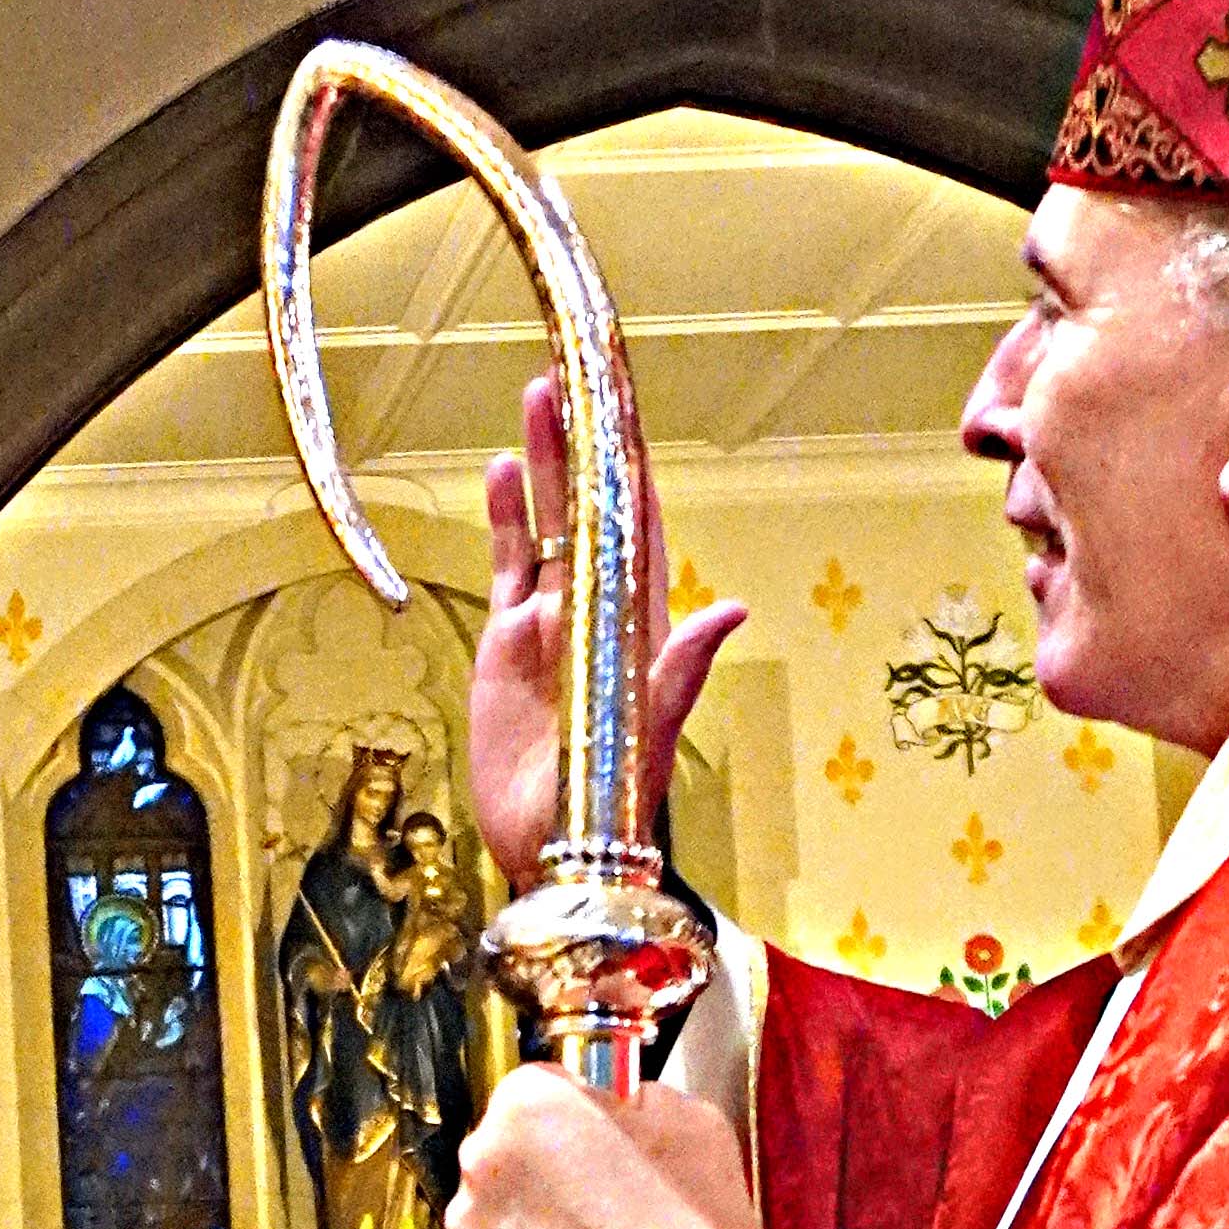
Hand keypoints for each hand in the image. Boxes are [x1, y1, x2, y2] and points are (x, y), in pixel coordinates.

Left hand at [444, 1066, 777, 1228]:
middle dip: (547, 1168)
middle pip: (508, 1148)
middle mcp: (479, 1159)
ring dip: (531, 1223)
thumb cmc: (699, 1225)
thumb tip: (615, 1106)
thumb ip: (637, 1098)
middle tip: (605, 1206)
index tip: (609, 1146)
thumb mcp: (695, 1122)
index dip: (581, 1115)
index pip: (540, 1087)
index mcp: (527, 1103)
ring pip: (497, 1209)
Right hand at [468, 374, 747, 891]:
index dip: (634, 463)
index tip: (625, 406)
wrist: (556, 848)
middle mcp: (598, 607)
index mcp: (640, 620)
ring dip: (543, 464)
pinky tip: (499, 473)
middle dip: (581, 442)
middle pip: (589, 505)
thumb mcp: (648, 733)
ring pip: (548, 523)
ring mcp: (552, 620)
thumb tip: (730, 609)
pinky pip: (509, 565)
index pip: (641, 522)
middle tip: (568, 379)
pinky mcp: (510, 642)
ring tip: (534, 399)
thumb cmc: (613, 802)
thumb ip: (682, 669)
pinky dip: (505, 519)